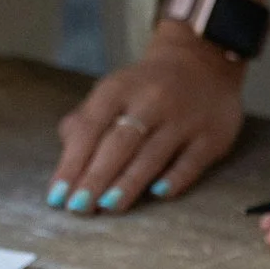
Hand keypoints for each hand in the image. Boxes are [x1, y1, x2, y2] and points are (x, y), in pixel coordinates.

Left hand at [48, 21, 243, 214]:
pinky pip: (191, 161)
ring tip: (108, 206)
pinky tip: (157, 194)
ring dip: (128, 183)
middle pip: (119, 144)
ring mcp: (184, 118)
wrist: (201, 61)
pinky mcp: (212, 135)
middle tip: (78, 207)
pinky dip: (174, 178)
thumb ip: (85, 123)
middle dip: (96, 177)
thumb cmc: (143, 89)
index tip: (57, 196)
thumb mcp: (111, 93)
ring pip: (152, 154)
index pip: (89, 129)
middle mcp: (151, 100)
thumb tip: (67, 160)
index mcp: (118, 89)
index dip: (71, 163)